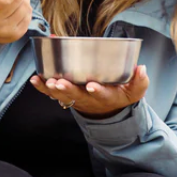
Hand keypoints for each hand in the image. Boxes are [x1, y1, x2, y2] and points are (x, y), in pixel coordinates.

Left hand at [29, 64, 149, 117]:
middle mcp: (88, 98)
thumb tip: (141, 68)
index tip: (92, 85)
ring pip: (62, 95)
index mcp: (106, 96)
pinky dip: (42, 87)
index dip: (97, 90)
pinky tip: (35, 79)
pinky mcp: (65, 95)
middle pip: (76, 95)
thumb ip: (139, 81)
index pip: (102, 94)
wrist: (105, 108)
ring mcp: (75, 97)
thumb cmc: (119, 94)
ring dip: (53, 88)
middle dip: (68, 89)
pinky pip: (51, 92)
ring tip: (47, 81)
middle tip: (60, 82)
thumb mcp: (134, 91)